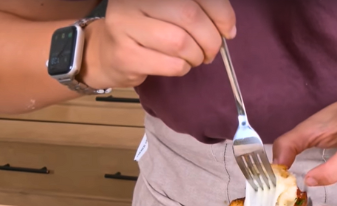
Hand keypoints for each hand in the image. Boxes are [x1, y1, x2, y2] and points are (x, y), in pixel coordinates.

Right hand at [80, 0, 235, 88]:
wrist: (108, 52)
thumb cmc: (147, 31)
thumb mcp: (172, 12)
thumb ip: (199, 11)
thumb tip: (228, 27)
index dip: (221, 12)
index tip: (228, 30)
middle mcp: (132, 0)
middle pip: (189, 16)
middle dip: (210, 39)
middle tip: (211, 51)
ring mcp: (125, 25)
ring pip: (181, 42)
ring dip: (196, 56)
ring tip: (193, 58)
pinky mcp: (126, 54)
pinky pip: (171, 64)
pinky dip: (183, 68)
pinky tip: (178, 65)